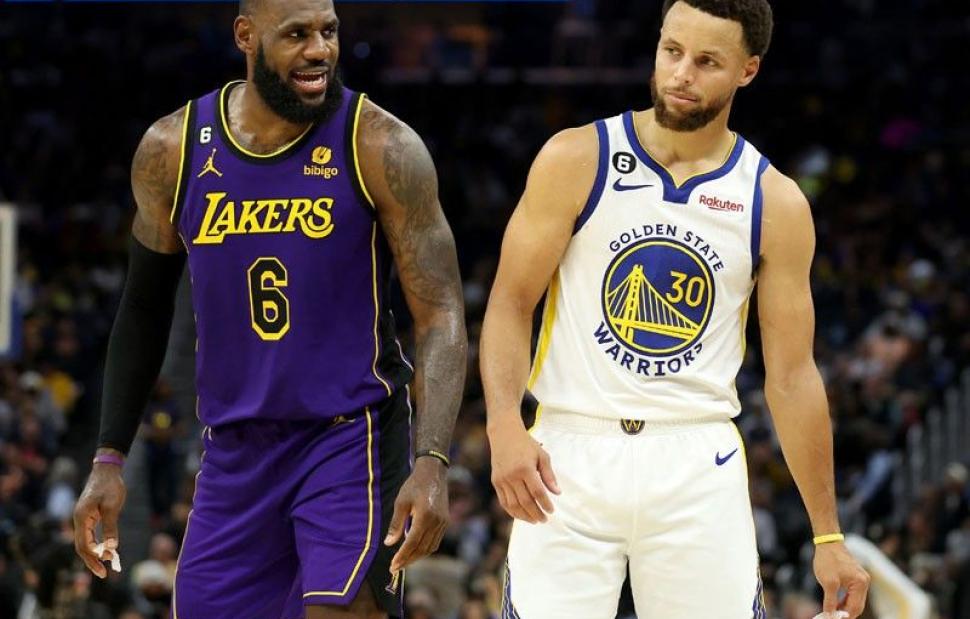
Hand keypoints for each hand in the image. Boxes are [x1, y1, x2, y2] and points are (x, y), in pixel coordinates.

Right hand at [73, 458, 126, 578]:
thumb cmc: (110, 486)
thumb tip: (112, 548)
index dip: (92, 559)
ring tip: (108, 563)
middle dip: (92, 560)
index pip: (83, 545)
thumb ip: (111, 527)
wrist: (107, 470)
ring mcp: (83, 518)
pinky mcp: (89, 516)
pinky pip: (90, 534)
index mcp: (81, 518)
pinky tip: (106, 550)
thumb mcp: (113, 506)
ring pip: (86, 541)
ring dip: (95, 553)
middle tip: (103, 574)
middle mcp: (79, 520)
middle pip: (82, 546)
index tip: (104, 568)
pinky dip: (97, 544)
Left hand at [385, 456, 447, 572]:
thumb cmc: (414, 485)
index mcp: (425, 516)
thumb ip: (396, 524)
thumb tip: (389, 543)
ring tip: (404, 561)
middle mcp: (437, 522)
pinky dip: (425, 548)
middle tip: (395, 568)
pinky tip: (415, 550)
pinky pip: (435, 541)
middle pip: (422, 549)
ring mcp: (443, 522)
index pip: (412, 543)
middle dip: (408, 560)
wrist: (433, 472)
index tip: (392, 566)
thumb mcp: (401, 502)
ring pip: (430, 547)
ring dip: (417, 557)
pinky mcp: (445, 521)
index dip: (402, 556)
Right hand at [489, 422, 559, 523]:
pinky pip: (503, 501)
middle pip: (525, 501)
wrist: (504, 434)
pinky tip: (521, 515)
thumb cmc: (526, 444)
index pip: (537, 492)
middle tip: (544, 519)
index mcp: (525, 468)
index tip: (552, 511)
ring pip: (513, 505)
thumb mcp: (542, 456)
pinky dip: (512, 511)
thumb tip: (557, 493)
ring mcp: (502, 479)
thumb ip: (549, 475)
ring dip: (524, 516)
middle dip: (536, 513)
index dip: (545, 504)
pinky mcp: (496, 482)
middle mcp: (512, 475)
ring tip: (534, 520)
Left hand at [814, 542, 869, 617]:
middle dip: (845, 614)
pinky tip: (835, 603)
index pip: (854, 607)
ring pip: (855, 600)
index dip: (843, 617)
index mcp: (861, 583)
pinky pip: (853, 593)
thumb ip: (830, 601)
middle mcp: (864, 582)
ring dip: (845, 608)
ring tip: (832, 612)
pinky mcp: (856, 577)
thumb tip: (830, 615)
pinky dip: (845, 600)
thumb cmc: (828, 560)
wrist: (828, 542)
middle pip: (857, 606)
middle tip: (832, 617)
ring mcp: (861, 579)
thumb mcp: (828, 583)